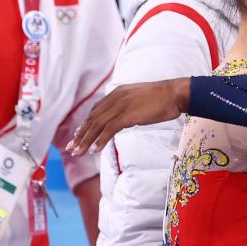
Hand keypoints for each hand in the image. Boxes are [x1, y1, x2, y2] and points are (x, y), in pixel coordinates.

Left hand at [66, 78, 189, 154]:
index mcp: (117, 93)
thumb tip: (125, 118)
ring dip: (86, 140)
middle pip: (93, 119)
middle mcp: (115, 98)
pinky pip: (109, 129)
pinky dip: (100, 140)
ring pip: (97, 125)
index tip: (78, 136)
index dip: (86, 125)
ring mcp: (121, 106)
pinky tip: (95, 150)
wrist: (175, 93)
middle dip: (81, 135)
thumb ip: (129, 106)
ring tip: (78, 152)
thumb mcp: (140, 99)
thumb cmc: (163, 98)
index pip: (96, 110)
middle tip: (71, 148)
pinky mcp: (128, 114)